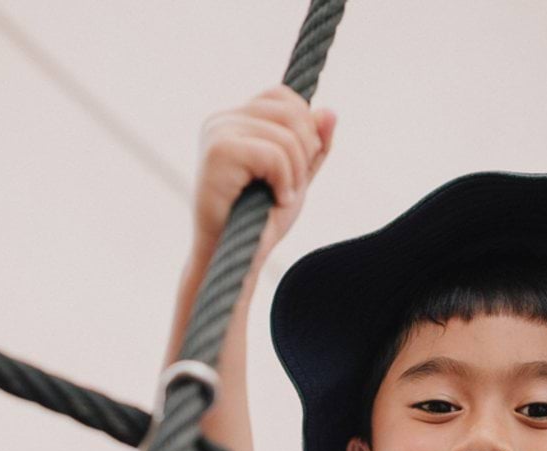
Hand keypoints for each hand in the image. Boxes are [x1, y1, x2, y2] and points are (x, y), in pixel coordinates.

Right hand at [192, 84, 336, 266]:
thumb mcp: (297, 177)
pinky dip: (284, 181)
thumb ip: (314, 146)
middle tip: (291, 186)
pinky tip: (276, 199)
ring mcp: (216, 134)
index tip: (296, 168)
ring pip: (286, 135)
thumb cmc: (259, 220)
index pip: (283, 97)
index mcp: (234, 120)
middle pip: (290, 112)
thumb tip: (330, 111)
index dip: (304, 128)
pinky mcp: (218, 153)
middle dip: (305, 151)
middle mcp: (220, 120)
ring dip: (295, 173)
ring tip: (280, 197)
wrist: (234, 257)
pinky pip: (273, 154)